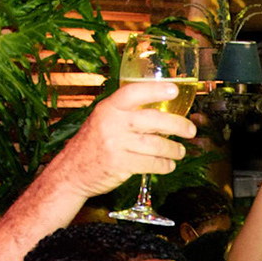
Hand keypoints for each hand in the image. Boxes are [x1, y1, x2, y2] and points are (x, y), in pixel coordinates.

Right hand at [54, 80, 196, 199]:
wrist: (71, 171)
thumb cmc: (92, 144)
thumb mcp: (103, 120)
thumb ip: (126, 113)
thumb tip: (161, 110)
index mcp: (109, 108)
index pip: (133, 92)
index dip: (155, 89)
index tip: (174, 90)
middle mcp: (112, 123)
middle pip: (153, 120)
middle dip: (177, 125)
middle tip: (190, 130)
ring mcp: (115, 144)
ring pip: (155, 145)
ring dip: (173, 149)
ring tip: (180, 151)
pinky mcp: (120, 165)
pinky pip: (150, 164)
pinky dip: (164, 165)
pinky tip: (168, 165)